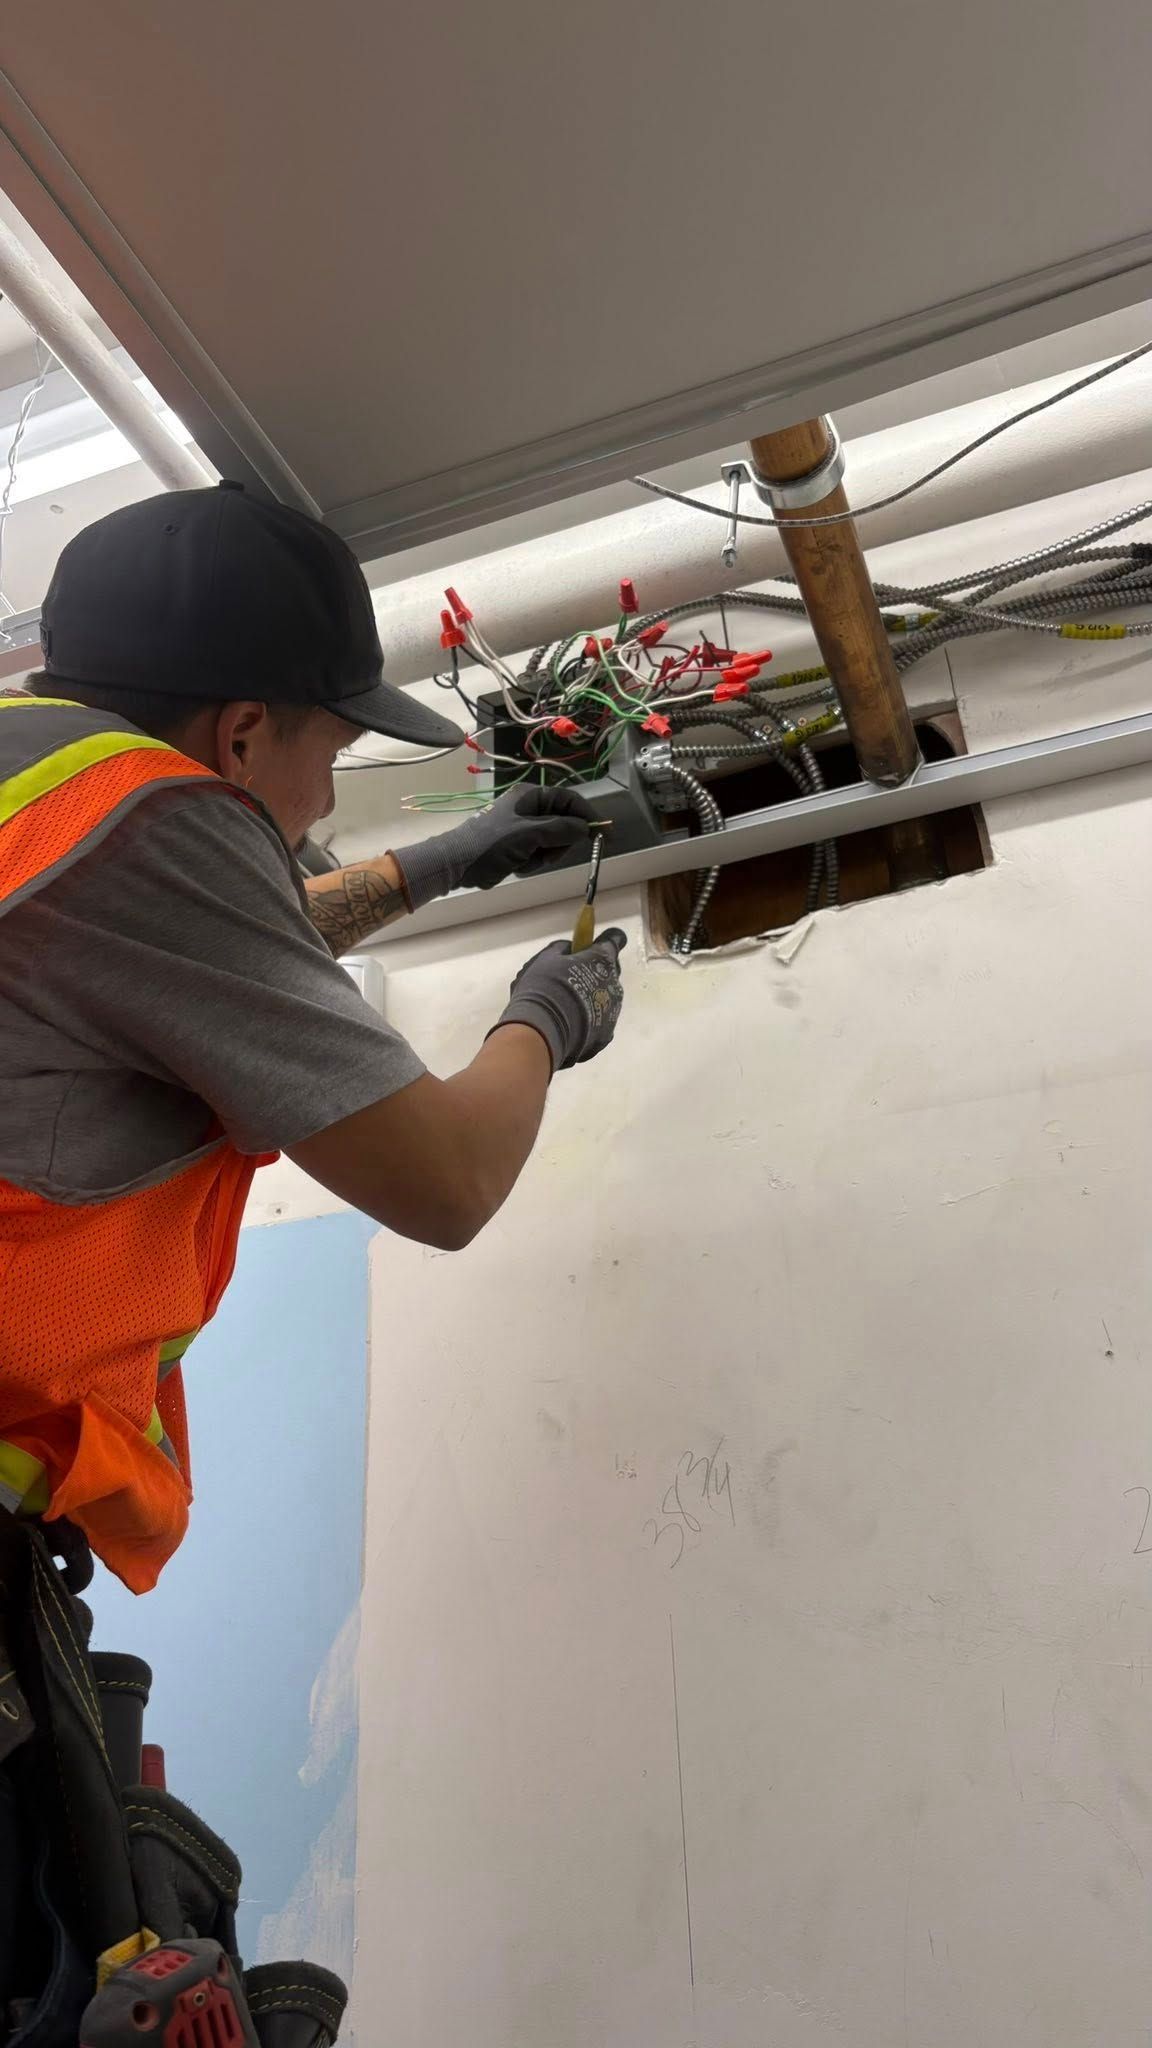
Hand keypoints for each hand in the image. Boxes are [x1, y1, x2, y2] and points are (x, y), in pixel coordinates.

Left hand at [394, 787, 595, 910]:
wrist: (459, 863)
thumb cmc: (492, 843)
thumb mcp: (530, 834)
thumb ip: (561, 829)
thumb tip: (584, 827)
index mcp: (532, 796)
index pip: (570, 801)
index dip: (588, 816)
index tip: (604, 834)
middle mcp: (530, 808)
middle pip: (564, 824)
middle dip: (559, 843)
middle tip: (548, 854)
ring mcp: (524, 828)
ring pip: (553, 843)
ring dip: (544, 856)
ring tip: (525, 860)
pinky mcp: (518, 846)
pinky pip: (539, 854)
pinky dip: (532, 862)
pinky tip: (517, 866)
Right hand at [492, 928, 626, 1070]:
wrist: (542, 1032)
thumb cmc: (544, 988)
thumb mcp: (546, 959)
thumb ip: (562, 950)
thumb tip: (569, 950)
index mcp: (602, 960)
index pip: (614, 939)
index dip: (604, 941)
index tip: (591, 946)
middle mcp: (614, 984)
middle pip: (608, 971)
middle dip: (594, 972)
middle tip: (570, 979)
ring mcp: (613, 1012)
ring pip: (605, 998)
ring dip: (591, 998)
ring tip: (566, 1009)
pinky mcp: (605, 1036)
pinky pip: (599, 1022)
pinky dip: (588, 1022)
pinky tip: (569, 1027)